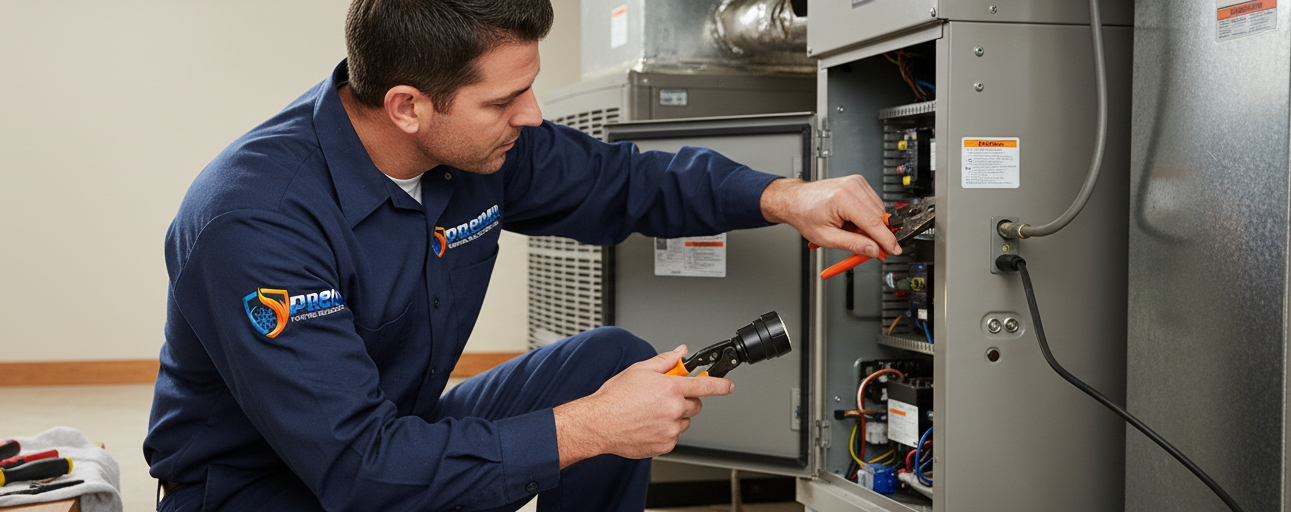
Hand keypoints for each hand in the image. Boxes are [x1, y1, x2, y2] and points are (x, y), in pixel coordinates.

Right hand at [552, 345, 734, 466]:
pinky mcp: (665, 444)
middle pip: (696, 405)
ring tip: (652, 412)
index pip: (706, 386)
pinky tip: (648, 425)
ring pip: (684, 422)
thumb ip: (665, 360)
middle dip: (686, 400)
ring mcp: (670, 429)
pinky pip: (673, 436)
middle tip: (667, 398)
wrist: (599, 423)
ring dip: (675, 416)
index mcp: (670, 388)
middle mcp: (674, 409)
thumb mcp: (639, 370)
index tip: (729, 386)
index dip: (721, 385)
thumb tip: (680, 353)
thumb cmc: (615, 398)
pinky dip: (665, 431)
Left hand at [760, 176, 900, 257]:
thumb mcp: (827, 237)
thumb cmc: (805, 214)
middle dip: (876, 235)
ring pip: (878, 211)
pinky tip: (852, 221)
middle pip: (879, 217)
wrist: (795, 200)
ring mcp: (857, 182)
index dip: (887, 240)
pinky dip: (867, 217)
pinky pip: (873, 205)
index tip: (895, 250)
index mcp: (843, 198)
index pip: (874, 223)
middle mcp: (853, 186)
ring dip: (870, 226)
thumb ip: (853, 245)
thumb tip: (874, 250)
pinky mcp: (859, 183)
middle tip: (866, 248)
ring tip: (849, 230)